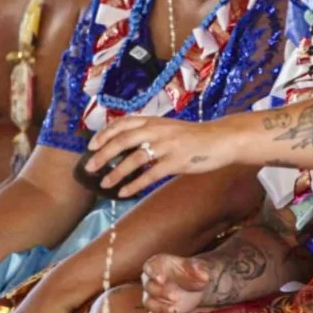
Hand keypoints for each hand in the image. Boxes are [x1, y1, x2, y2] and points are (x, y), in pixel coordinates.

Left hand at [85, 114, 232, 195]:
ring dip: (116, 173)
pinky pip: (150, 174)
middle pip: (122, 141)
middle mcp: (157, 131)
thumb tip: (129, 146)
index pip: (122, 124)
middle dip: (103, 155)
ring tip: (104, 184)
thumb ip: (151, 133)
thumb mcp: (170, 128)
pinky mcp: (177, 162)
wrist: (221, 139)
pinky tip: (124, 191)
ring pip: (134, 159)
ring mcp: (167, 146)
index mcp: (154, 121)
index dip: (104, 135)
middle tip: (90, 168)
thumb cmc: (196, 137)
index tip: (92, 147)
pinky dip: (135, 184)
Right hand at [142, 252, 213, 312]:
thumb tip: (204, 275)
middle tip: (175, 297)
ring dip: (160, 308)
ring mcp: (153, 297)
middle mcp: (151, 280)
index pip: (149, 267)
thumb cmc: (192, 273)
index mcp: (158, 265)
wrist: (196, 287)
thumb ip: (198, 269)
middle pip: (149, 287)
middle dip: (160, 293)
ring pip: (149, 303)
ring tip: (174, 310)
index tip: (160, 279)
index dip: (153, 273)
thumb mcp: (197, 267)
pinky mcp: (158, 311)